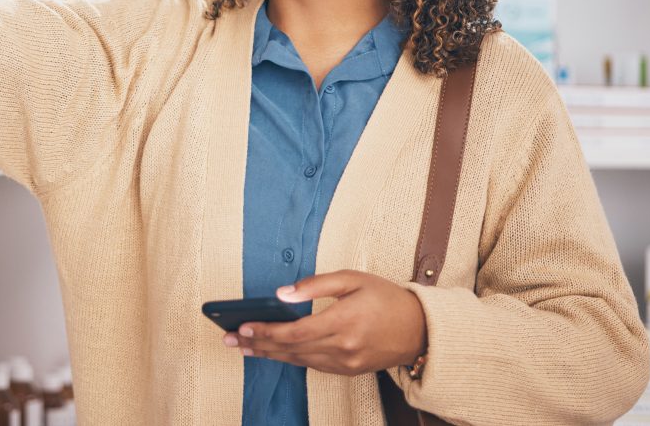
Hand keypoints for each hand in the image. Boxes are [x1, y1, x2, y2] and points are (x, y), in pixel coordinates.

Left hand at [224, 270, 427, 375]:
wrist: (420, 330)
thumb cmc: (386, 298)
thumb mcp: (353, 279)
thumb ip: (316, 285)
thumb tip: (283, 294)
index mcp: (343, 322)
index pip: (294, 331)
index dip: (265, 331)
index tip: (242, 326)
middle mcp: (342, 348)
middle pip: (290, 349)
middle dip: (256, 344)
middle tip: (229, 339)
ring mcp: (345, 363)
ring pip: (298, 360)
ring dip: (268, 354)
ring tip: (243, 347)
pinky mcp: (348, 370)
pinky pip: (311, 365)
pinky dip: (289, 358)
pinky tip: (273, 352)